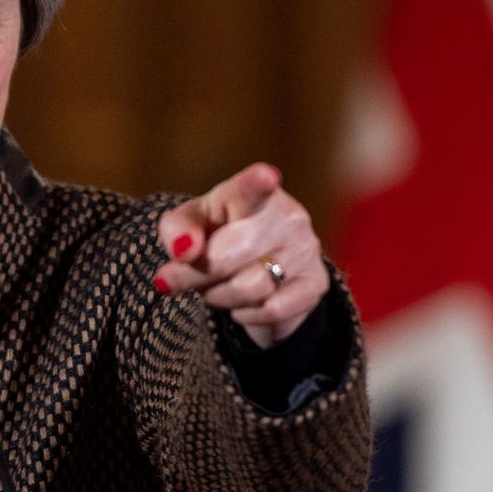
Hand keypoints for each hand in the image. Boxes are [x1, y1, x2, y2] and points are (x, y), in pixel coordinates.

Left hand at [153, 163, 330, 347]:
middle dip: (196, 276)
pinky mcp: (316, 282)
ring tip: (216, 287)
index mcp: (249, 193)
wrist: (256, 266)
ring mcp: (306, 249)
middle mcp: (287, 216)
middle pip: (226, 258)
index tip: (265, 176)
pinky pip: (272, 310)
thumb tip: (184, 252)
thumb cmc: (215, 236)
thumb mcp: (187, 226)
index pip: (252, 188)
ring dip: (218, 296)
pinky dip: (246, 314)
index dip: (257, 183)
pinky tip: (243, 304)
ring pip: (247, 289)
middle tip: (181, 277)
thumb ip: (176, 232)